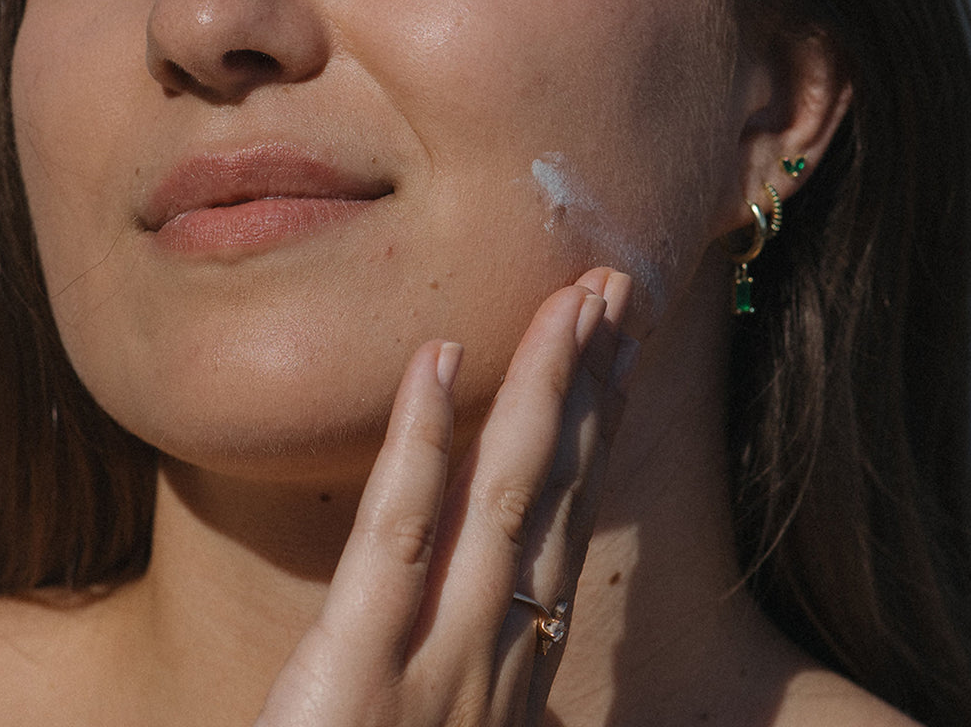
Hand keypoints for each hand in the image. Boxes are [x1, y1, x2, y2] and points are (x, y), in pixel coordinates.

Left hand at [254, 267, 637, 726]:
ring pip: (499, 496)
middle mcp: (494, 662)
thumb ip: (474, 680)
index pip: (562, 524)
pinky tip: (437, 357)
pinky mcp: (354, 676)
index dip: (595, 429)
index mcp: (510, 671)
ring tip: (570, 299)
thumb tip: (514, 643)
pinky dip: (418, 442)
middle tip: (615, 288)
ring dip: (543, 386)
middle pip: (552, 492)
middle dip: (591, 381)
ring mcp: (432, 667)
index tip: (616, 351)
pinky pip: (395, 539)